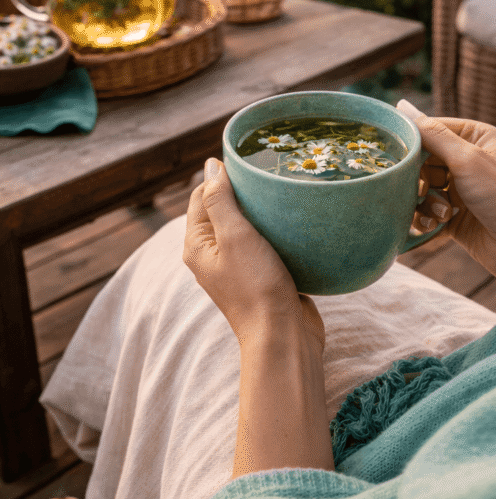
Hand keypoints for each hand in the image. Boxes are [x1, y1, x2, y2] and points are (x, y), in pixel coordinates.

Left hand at [183, 158, 324, 351]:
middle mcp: (214, 255)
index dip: (222, 176)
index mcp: (197, 245)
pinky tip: (295, 221)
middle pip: (225, 209)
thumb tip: (211, 165)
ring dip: (265, 211)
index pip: (202, 196)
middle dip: (246, 192)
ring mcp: (239, 266)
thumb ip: (220, 200)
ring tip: (285, 193)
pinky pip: (267, 243)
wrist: (283, 335)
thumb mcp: (234, 236)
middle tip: (272, 174)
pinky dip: (278, 231)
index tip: (251, 163)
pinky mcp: (264, 275)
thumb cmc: (255, 285)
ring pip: (249, 226)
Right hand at [408, 115, 495, 290]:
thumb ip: (433, 136)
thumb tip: (402, 108)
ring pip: (421, 189)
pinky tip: (435, 227)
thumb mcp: (468, 160)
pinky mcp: (454, 217)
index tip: (398, 157)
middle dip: (418, 178)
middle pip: (421, 162)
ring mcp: (460, 190)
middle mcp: (467, 161)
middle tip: (424, 191)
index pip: (430, 129)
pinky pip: (426, 213)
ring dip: (425, 202)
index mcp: (475, 138)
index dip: (412, 142)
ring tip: (442, 213)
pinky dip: (426, 220)